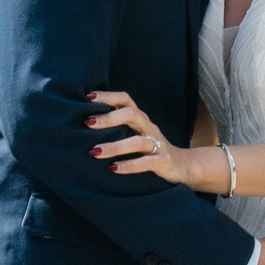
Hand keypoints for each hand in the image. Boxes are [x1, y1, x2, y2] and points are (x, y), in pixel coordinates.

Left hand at [84, 90, 206, 188]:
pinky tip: (113, 168)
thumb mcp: (134, 134)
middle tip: (88, 123)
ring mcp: (158, 144)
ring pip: (137, 141)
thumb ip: (116, 127)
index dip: (108, 96)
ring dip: (115, 146)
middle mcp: (149, 127)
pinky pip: (146, 162)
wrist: (182, 166)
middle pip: (132, 114)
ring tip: (95, 151)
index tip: (88, 97)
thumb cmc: (149, 148)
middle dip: (109, 118)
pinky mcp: (163, 162)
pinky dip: (129, 165)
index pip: (125, 100)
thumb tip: (83, 123)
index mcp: (140, 119)